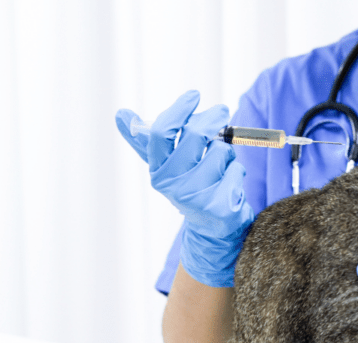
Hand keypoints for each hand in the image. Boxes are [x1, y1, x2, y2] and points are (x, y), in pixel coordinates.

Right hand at [115, 90, 253, 287]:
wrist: (211, 230)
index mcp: (158, 171)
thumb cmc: (190, 187)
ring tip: (221, 168)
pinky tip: (229, 186)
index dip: (179, 110)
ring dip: (227, 154)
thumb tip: (120, 114)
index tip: (194, 96)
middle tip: (222, 111)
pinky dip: (237, 172)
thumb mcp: (168, 166)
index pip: (161, 133)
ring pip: (221, 151)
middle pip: (195, 135)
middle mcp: (173, 186)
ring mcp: (197, 198)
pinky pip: (236, 170)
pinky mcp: (221, 207)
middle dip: (213, 118)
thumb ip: (146, 140)